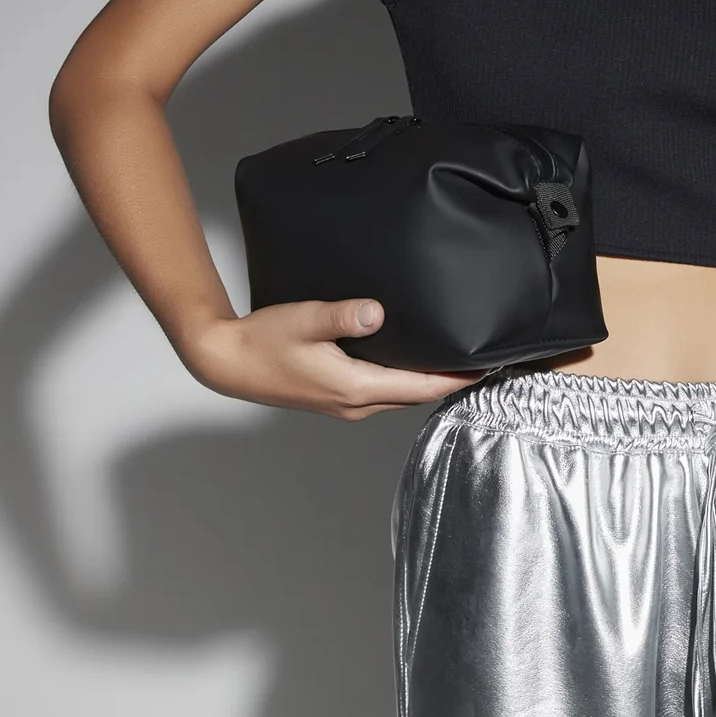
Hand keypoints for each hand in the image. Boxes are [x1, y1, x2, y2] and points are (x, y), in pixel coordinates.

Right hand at [184, 299, 480, 417]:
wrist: (227, 361)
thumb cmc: (263, 341)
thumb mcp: (304, 320)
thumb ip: (342, 317)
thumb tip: (376, 312)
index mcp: (354, 388)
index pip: (421, 387)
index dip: (457, 378)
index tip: (488, 366)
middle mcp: (355, 404)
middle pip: (416, 395)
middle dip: (450, 380)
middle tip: (483, 359)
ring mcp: (345, 404)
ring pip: (400, 396)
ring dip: (428, 381)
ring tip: (456, 359)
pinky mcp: (335, 397)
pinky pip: (383, 393)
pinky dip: (405, 381)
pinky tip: (412, 361)